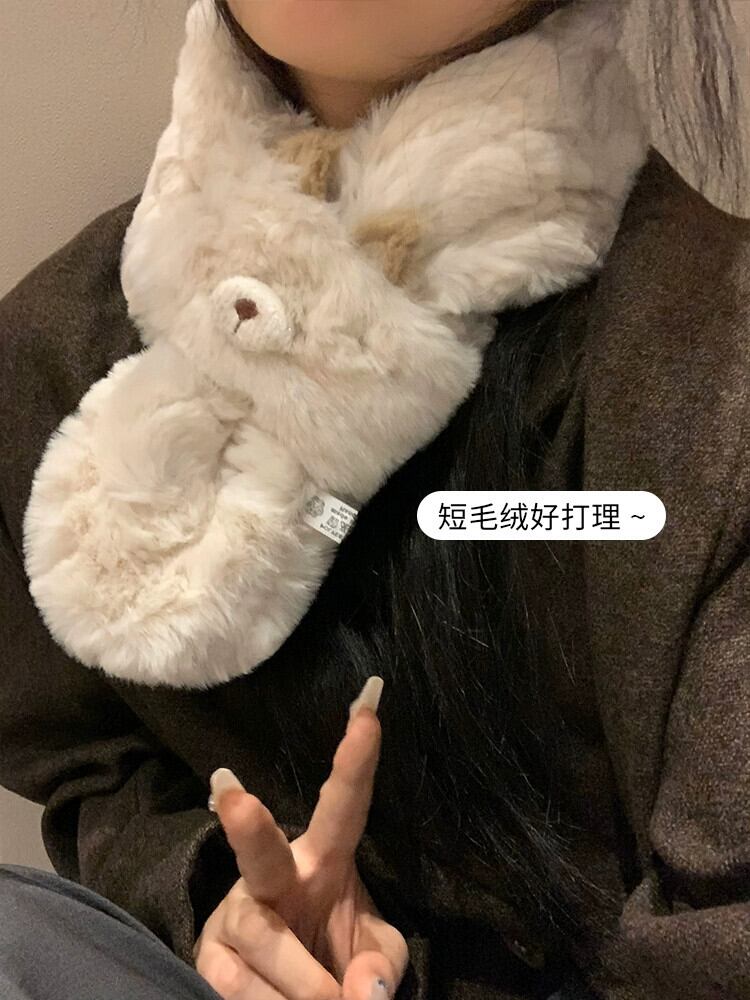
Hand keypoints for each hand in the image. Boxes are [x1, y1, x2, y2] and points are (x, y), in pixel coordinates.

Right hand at [194, 678, 407, 999]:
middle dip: (248, 824)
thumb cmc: (337, 951)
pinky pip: (237, 985)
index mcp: (325, 859)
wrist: (282, 991)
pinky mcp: (208, 956)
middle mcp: (275, 876)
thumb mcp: (375, 952)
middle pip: (260, 850)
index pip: (345, 805)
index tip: (371, 703)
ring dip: (303, 980)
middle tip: (231, 795)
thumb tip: (364, 992)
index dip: (357, 759)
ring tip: (329, 999)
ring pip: (263, 940)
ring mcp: (235, 914)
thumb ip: (382, 965)